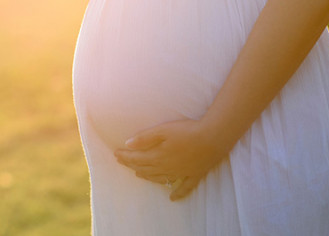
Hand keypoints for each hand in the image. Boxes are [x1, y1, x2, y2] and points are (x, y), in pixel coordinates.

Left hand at [114, 118, 230, 200]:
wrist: (213, 138)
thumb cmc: (187, 131)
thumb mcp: (163, 130)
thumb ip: (144, 138)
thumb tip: (127, 144)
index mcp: (158, 157)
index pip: (136, 159)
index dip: (124, 156)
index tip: (115, 153)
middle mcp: (167, 168)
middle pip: (145, 169)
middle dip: (131, 165)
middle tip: (122, 161)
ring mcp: (180, 173)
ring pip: (159, 178)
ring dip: (146, 176)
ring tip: (138, 174)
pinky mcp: (194, 175)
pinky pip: (183, 188)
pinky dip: (177, 194)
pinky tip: (172, 198)